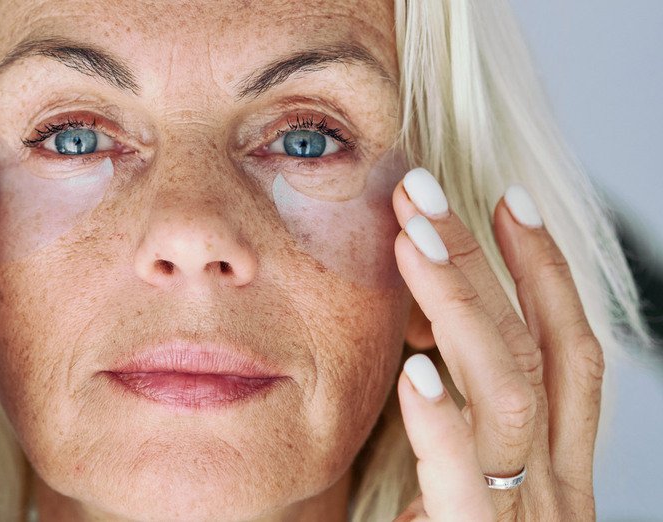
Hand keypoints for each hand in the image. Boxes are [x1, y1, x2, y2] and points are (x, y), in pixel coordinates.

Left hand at [391, 170, 602, 520]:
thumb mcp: (464, 490)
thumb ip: (456, 433)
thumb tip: (418, 363)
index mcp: (550, 461)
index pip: (563, 347)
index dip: (542, 268)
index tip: (506, 199)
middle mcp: (550, 480)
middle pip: (535, 347)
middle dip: (485, 260)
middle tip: (424, 192)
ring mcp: (524, 513)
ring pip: (511, 392)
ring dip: (462, 308)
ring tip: (412, 244)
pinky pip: (465, 481)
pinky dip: (443, 423)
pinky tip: (413, 373)